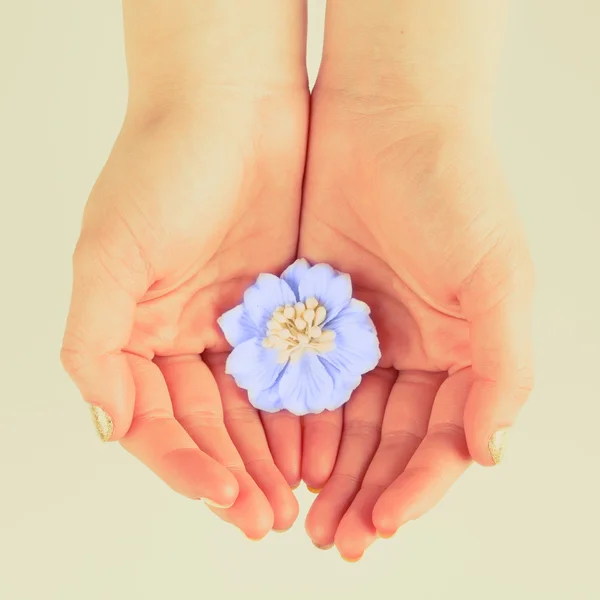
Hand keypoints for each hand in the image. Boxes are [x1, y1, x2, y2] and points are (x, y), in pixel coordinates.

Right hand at [61, 0, 309, 537]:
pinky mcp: (282, 303)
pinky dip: (303, 409)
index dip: (188, 464)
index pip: (158, 419)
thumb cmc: (161, 169)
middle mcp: (184, 333)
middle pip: (209, 423)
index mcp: (135, 331)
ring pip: (254, 405)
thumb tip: (105, 424)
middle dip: (236, 472)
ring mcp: (235, 321)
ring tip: (296, 496)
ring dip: (271, 452)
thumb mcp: (108, 256)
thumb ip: (93, 343)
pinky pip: (294, 368)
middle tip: (268, 518)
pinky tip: (319, 443)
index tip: (225, 499)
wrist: (231, 106)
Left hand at [298, 91, 533, 557]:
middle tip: (334, 539)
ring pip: (342, 418)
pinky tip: (280, 452)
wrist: (388, 120)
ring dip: (326, 466)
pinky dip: (294, 417)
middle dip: (364, 490)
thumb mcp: (496, 278)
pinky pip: (302, 376)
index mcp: (461, 351)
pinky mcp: (316, 311)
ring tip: (302, 512)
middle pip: (387, 440)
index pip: (440, 438)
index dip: (414, 486)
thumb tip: (490, 450)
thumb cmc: (454, 189)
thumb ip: (501, 367)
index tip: (381, 524)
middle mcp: (412, 350)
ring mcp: (361, 333)